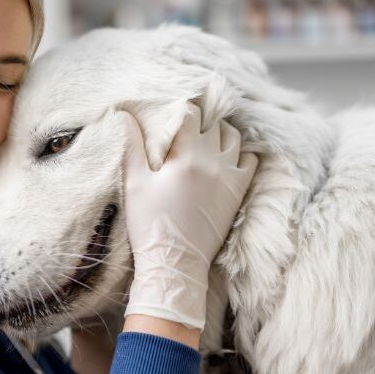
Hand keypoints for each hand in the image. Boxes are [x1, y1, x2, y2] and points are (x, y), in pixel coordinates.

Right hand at [120, 104, 257, 331]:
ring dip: (220, 132)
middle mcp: (214, 160)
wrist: (175, 263)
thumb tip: (123, 114)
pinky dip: (241, 153)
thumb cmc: (150, 224)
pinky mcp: (238, 192)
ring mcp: (230, 176)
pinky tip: (225, 157)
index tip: (170, 114)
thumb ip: (131, 145)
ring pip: (234, 137)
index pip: (189, 114)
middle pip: (213, 122)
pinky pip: (251, 161)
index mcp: (187, 155)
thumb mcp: (134, 183)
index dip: (178, 110)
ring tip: (204, 138)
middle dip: (199, 120)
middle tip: (184, 126)